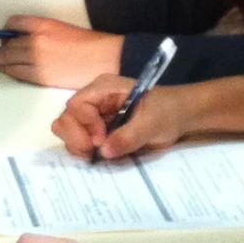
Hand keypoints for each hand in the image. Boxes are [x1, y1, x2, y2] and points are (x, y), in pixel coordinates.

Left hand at [0, 17, 124, 88]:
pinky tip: (4, 71)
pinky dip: (8, 71)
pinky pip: (17, 73)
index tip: (4, 34)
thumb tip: (29, 41)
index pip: (15, 23)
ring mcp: (36, 58)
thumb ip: (44, 33)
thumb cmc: (90, 45)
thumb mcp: (64, 29)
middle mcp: (36, 39)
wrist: (103, 60)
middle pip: (9, 43)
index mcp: (44, 24)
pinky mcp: (39, 76)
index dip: (7, 29)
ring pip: (8, 59)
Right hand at [51, 72, 192, 157]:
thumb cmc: (167, 111)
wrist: (178, 117)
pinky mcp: (95, 130)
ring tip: (99, 153)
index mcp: (104, 89)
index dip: (85, 124)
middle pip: (66, 118)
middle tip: (96, 149)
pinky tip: (103, 153)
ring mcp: (92, 116)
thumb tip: (104, 151)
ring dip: (78, 146)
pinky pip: (79, 141)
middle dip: (77, 137)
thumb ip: (129, 136)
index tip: (101, 139)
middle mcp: (93, 101)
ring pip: (67, 131)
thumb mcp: (152, 122)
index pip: (77, 105)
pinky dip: (85, 151)